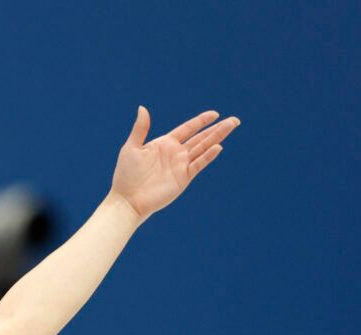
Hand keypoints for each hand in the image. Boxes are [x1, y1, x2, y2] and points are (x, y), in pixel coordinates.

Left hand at [109, 106, 239, 221]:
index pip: (188, 129)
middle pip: (201, 138)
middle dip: (217, 129)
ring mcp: (181, 166)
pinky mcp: (183, 178)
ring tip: (232, 128)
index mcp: (165, 143)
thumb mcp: (132, 147)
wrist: (127, 200)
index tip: (215, 114)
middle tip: (234, 120)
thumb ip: (140, 129)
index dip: (201, 121)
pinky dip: (208, 156)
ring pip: (203, 148)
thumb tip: (142, 108)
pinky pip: (198, 165)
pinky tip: (218, 147)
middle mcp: (176, 153)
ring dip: (218, 138)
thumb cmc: (126, 175)